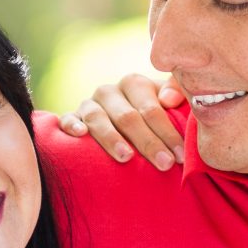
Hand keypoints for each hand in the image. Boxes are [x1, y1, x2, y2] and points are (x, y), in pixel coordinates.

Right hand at [56, 74, 185, 169]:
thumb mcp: (170, 105)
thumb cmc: (153, 120)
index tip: (179, 156)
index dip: (167, 133)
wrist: (123, 127)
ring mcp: (88, 104)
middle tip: (164, 164)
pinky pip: (67, 120)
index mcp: (134, 84)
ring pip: (97, 118)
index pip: (151, 109)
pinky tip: (81, 135)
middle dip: (147, 142)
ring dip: (112, 138)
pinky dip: (72, 125)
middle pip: (127, 117)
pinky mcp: (71, 118)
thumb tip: (169, 100)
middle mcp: (109, 91)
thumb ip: (178, 94)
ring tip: (126, 158)